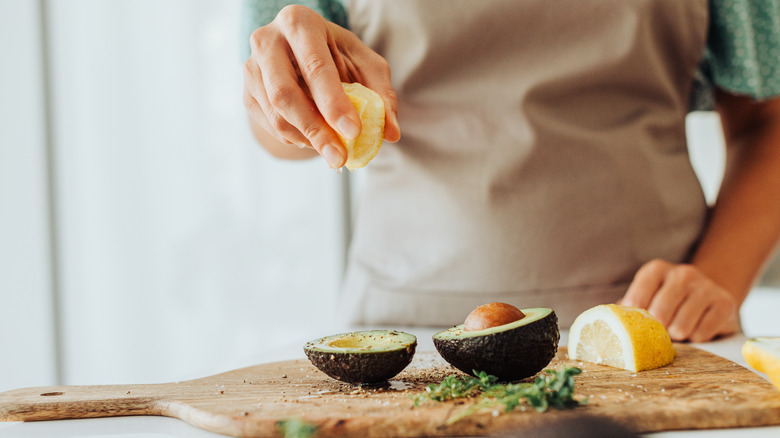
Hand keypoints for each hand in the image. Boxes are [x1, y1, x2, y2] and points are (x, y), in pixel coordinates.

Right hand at [243, 5, 399, 167]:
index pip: (316, 67)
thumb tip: (391, 132)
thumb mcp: (365, 65)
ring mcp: (251, 68)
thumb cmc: (338, 56)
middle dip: (316, 131)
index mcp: (299, 23)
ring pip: (276, 115)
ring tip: (334, 151)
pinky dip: (296, 140)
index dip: (334, 103)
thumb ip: (381, 95)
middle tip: (340, 158)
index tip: (354, 133)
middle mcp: (267, 41)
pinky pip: (270, 126)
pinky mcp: (246, 93)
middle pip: (285, 94)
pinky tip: (315, 139)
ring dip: (307, 140)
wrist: (302, 53)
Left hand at [620, 259, 739, 341]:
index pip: (636, 299)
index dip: (636, 318)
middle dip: (658, 330)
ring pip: (681, 327)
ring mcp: (706, 287)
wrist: (710, 296)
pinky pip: (702, 333)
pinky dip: (697, 338)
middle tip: (663, 329)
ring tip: (680, 328)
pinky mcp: (725, 303)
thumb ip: (629, 307)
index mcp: (657, 269)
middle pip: (659, 315)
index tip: (637, 325)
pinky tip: (698, 328)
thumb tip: (609, 320)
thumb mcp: (648, 297)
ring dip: (678, 335)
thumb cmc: (669, 301)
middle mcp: (682, 273)